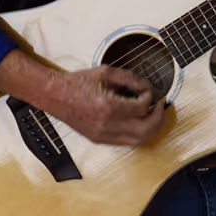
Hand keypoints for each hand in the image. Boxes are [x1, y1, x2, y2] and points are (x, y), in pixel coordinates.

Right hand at [0, 51, 163, 145]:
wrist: (54, 95)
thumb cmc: (77, 82)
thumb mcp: (106, 72)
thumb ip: (130, 78)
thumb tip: (147, 87)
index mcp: (108, 107)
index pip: (142, 107)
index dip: (150, 97)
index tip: (148, 90)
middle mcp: (106, 125)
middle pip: (145, 130)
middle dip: (158, 118)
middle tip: (160, 106)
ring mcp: (102, 135)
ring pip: (137, 140)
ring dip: (150, 129)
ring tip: (152, 115)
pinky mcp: (99, 140)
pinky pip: (125, 142)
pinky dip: (137, 134)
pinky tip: (138, 122)